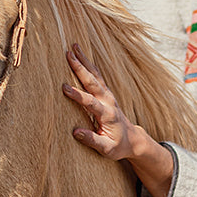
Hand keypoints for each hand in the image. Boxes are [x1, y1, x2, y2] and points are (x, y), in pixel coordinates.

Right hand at [63, 43, 138, 161]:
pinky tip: (81, 54)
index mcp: (108, 115)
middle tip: (68, 55)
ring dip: (84, 60)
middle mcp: (108, 101)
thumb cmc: (118, 146)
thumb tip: (75, 132)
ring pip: (95, 75)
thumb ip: (92, 140)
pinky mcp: (106, 93)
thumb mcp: (107, 149)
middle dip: (80, 68)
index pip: (91, 102)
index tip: (64, 87)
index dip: (77, 95)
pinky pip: (96, 76)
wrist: (132, 139)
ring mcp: (108, 95)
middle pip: (93, 82)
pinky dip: (88, 64)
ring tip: (74, 47)